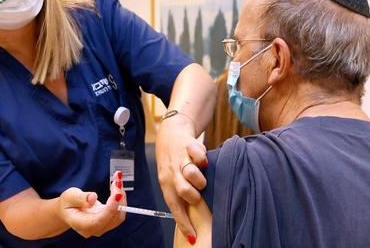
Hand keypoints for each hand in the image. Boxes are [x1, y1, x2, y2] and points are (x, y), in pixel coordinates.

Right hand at [58, 171, 126, 237]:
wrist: (68, 211)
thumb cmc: (67, 204)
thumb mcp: (69, 197)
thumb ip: (80, 198)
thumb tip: (93, 197)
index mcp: (82, 225)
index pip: (100, 220)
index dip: (111, 208)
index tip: (117, 194)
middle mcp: (94, 229)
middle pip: (113, 216)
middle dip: (118, 197)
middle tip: (117, 180)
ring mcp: (103, 227)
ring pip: (119, 214)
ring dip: (121, 196)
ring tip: (117, 180)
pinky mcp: (109, 222)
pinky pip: (119, 212)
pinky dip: (121, 198)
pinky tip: (118, 187)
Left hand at [156, 119, 208, 242]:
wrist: (170, 132)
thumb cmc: (172, 161)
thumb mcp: (169, 178)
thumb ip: (178, 194)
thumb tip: (188, 218)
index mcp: (166, 183)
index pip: (174, 206)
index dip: (183, 222)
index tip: (192, 237)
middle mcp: (172, 172)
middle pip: (182, 190)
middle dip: (193, 196)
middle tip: (199, 195)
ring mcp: (180, 158)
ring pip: (191, 172)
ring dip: (199, 178)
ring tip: (202, 177)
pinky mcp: (189, 144)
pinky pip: (198, 153)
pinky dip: (202, 158)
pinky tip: (203, 160)